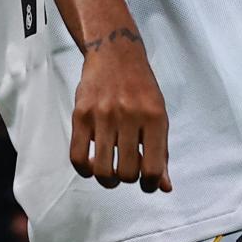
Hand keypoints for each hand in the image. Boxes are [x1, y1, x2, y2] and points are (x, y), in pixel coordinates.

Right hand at [70, 26, 171, 191]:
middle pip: (127, 172)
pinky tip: (92, 163)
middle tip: (127, 171)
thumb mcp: (159, 116)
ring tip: (110, 172)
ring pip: (102, 169)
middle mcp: (129, 115)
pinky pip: (77, 157)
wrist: (115, 53)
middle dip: (128, 179)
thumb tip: (165, 187)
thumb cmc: (141, 89)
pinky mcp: (80, 114)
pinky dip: (85, 169)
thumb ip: (161, 152)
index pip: (153, 169)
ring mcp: (103, 114)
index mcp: (155, 117)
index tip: (147, 183)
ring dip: (107, 179)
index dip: (151, 185)